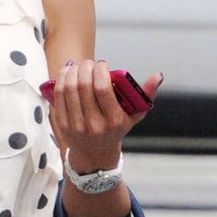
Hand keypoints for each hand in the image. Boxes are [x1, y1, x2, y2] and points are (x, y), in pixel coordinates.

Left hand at [50, 60, 164, 171]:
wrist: (95, 154)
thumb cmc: (117, 128)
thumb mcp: (135, 115)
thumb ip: (146, 94)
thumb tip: (158, 75)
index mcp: (114, 121)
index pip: (103, 89)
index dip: (100, 71)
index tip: (102, 64)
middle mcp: (94, 125)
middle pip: (84, 86)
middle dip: (85, 68)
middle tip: (89, 63)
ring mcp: (76, 126)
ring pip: (69, 89)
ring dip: (72, 71)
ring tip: (77, 65)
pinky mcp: (62, 125)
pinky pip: (59, 97)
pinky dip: (61, 80)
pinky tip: (66, 72)